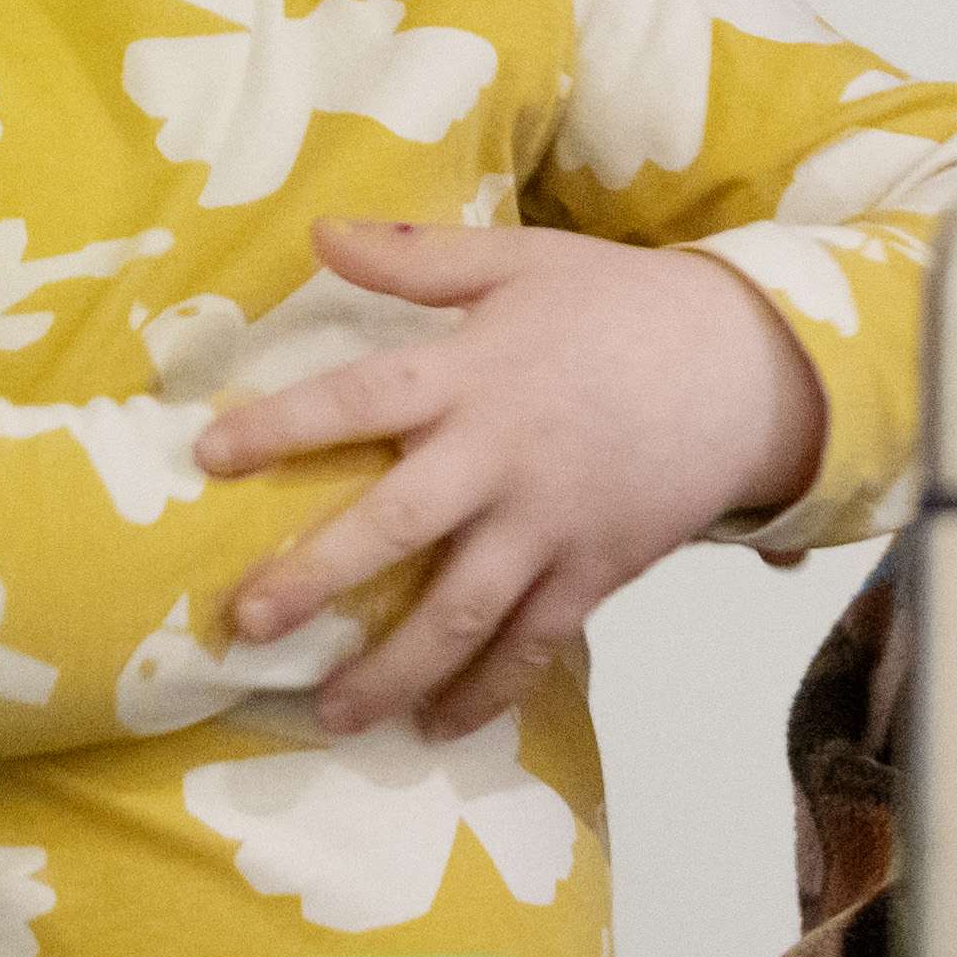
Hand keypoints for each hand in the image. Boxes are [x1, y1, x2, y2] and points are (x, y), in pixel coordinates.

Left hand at [193, 219, 825, 737]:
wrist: (747, 365)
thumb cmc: (620, 306)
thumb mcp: (521, 262)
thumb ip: (416, 258)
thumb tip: (317, 231)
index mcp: (472, 373)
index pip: (358, 400)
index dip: (282, 428)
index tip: (208, 456)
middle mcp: (501, 457)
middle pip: (397, 525)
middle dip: (318, 577)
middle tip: (247, 622)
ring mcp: (550, 525)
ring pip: (461, 610)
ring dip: (393, 667)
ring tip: (331, 713)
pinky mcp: (594, 572)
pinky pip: (533, 644)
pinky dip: (488, 690)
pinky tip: (438, 725)